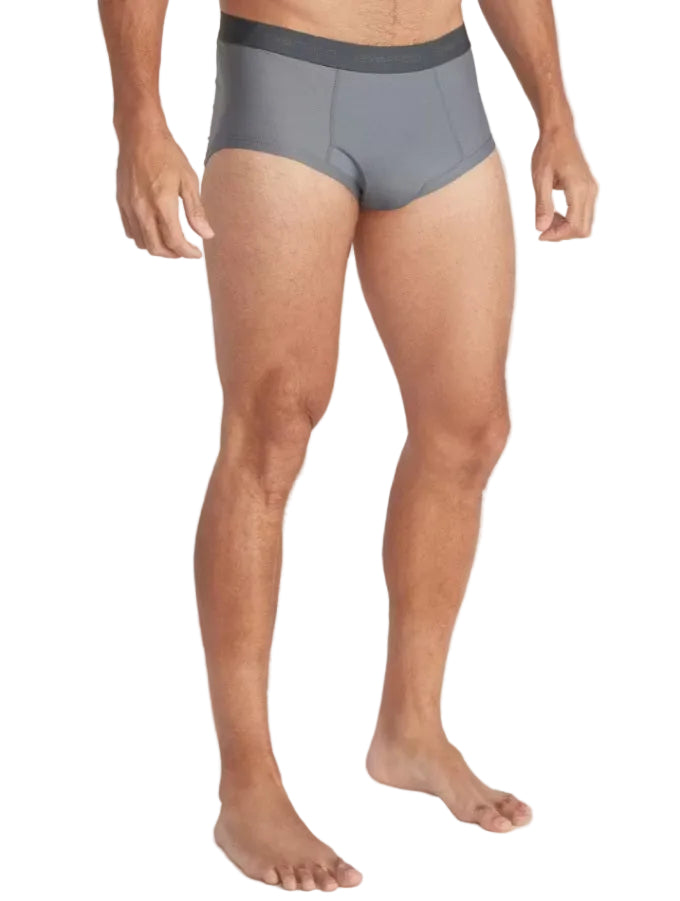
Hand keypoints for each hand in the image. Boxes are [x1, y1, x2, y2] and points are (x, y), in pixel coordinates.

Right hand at [116, 122, 213, 257]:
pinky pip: (130, 231)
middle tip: (185, 250)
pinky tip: (154, 230)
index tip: (196, 253)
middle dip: (173, 254)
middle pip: (156, 248)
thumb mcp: (189, 181)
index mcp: (162, 203)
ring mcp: (129, 207)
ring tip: (171, 241)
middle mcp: (142, 208)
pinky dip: (143, 237)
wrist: (139, 135)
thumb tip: (206, 234)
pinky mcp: (121, 203)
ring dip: (158, 247)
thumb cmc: (166, 153)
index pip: (174, 241)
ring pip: (142, 243)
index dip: (187, 252)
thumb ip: (196, 211)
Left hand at [532, 124, 597, 241]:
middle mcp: (590, 191)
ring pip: (585, 223)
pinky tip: (554, 212)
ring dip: (566, 228)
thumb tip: (541, 228)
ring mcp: (592, 190)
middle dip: (562, 234)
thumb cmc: (549, 151)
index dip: (557, 235)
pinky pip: (583, 213)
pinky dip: (569, 219)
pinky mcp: (589, 189)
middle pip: (583, 229)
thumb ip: (542, 205)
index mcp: (579, 189)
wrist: (559, 131)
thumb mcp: (540, 179)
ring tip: (547, 218)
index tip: (540, 234)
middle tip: (543, 227)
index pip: (575, 226)